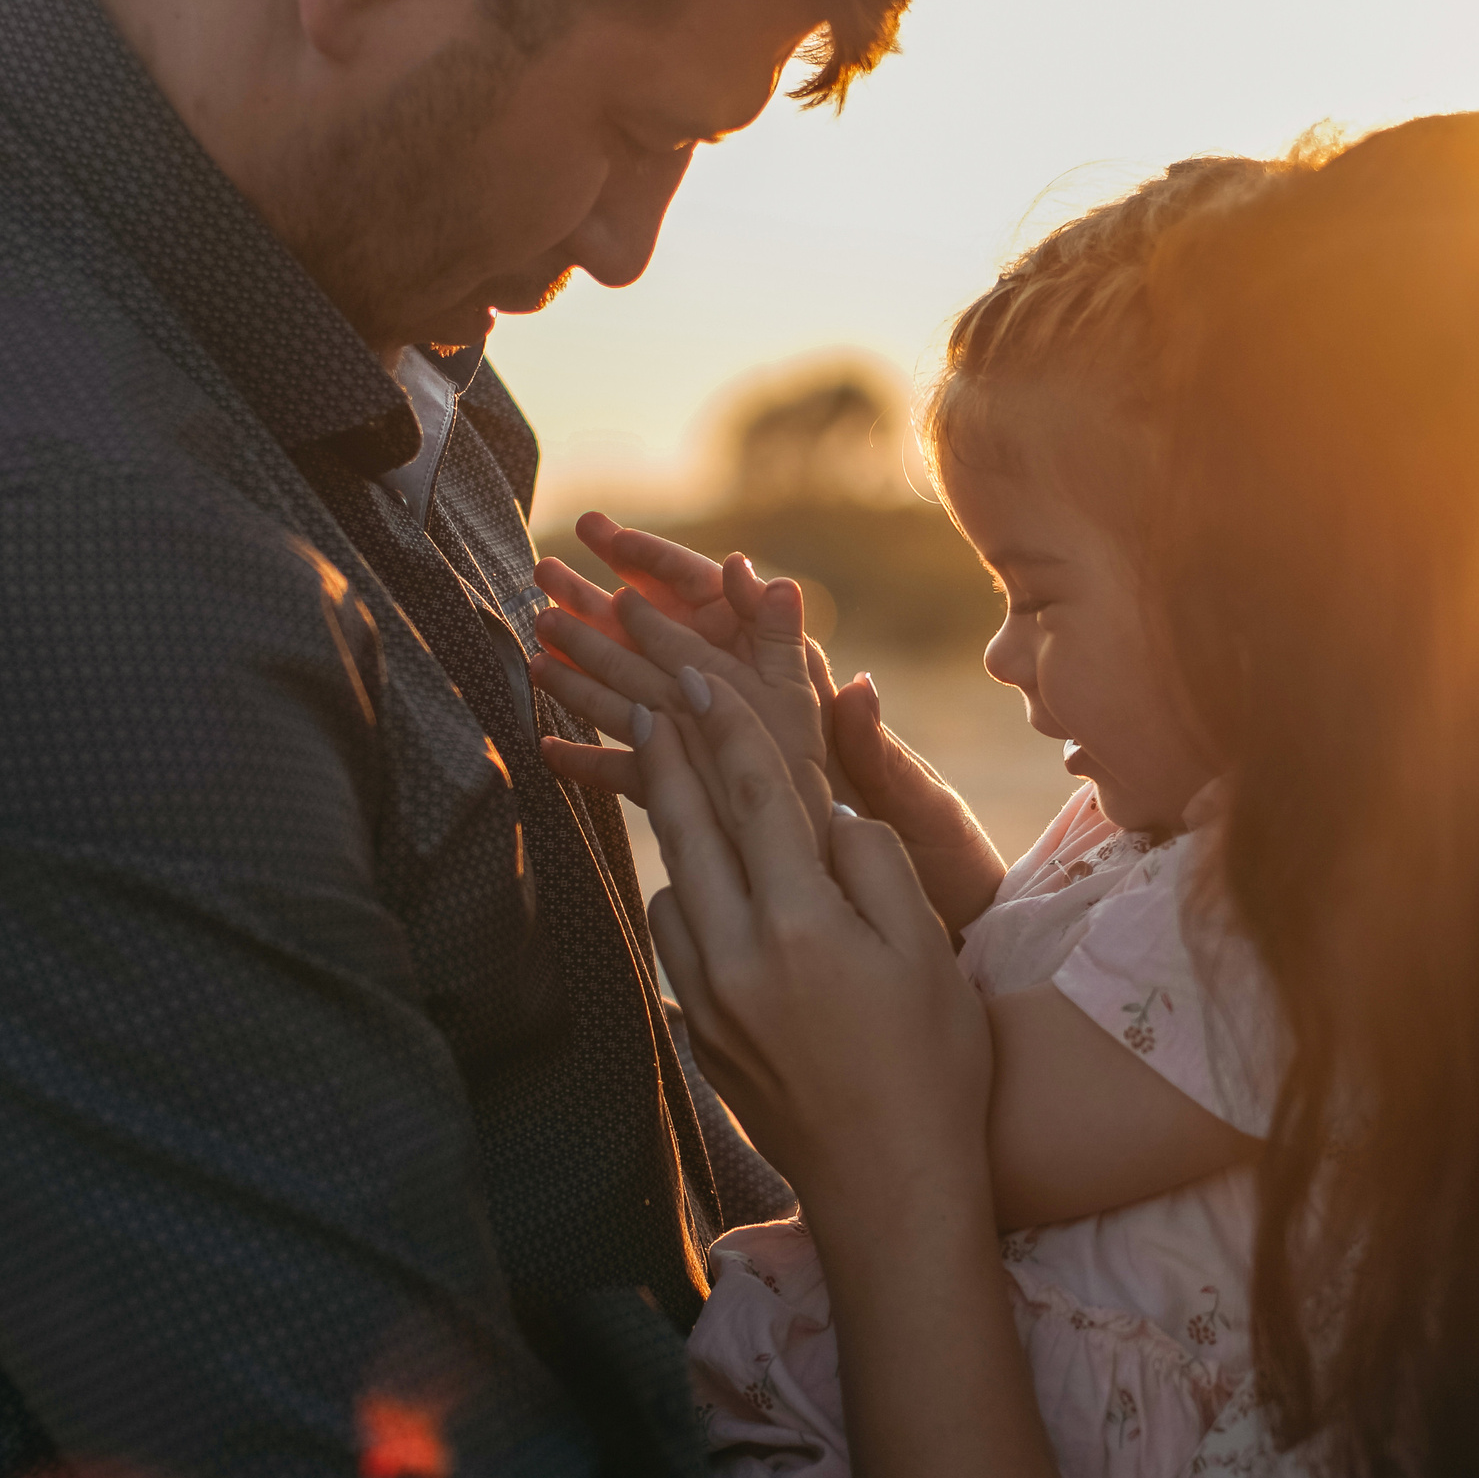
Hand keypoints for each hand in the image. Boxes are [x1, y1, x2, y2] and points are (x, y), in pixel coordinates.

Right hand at [539, 513, 1006, 933]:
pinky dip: (602, 761)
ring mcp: (745, 769)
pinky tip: (549, 748)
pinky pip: (651, 782)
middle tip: (544, 575)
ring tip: (532, 644)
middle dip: (608, 611)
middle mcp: (771, 727)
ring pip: (651, 707)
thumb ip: (874, 750)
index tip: (612, 540)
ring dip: (592, 676)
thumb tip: (856, 681)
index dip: (669, 571)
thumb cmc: (945, 865)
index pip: (728, 617)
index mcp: (810, 709)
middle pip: (674, 649)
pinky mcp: (727, 820)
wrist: (946, 936)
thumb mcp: (915, 805)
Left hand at [627, 668, 990, 1216]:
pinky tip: (698, 878)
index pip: (755, 801)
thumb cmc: (933, 1068)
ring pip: (670, 883)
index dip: (727, 730)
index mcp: (803, 927)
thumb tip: (831, 813)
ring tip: (669, 773)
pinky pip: (676, 939)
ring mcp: (709, 1001)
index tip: (696, 679)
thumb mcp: (927, 954)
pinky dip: (681, 892)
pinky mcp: (700, 1034)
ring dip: (669, 824)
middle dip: (669, 755)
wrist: (890, 1187)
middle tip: (649, 696)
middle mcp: (738, 958)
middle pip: (688, 830)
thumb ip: (876, 868)